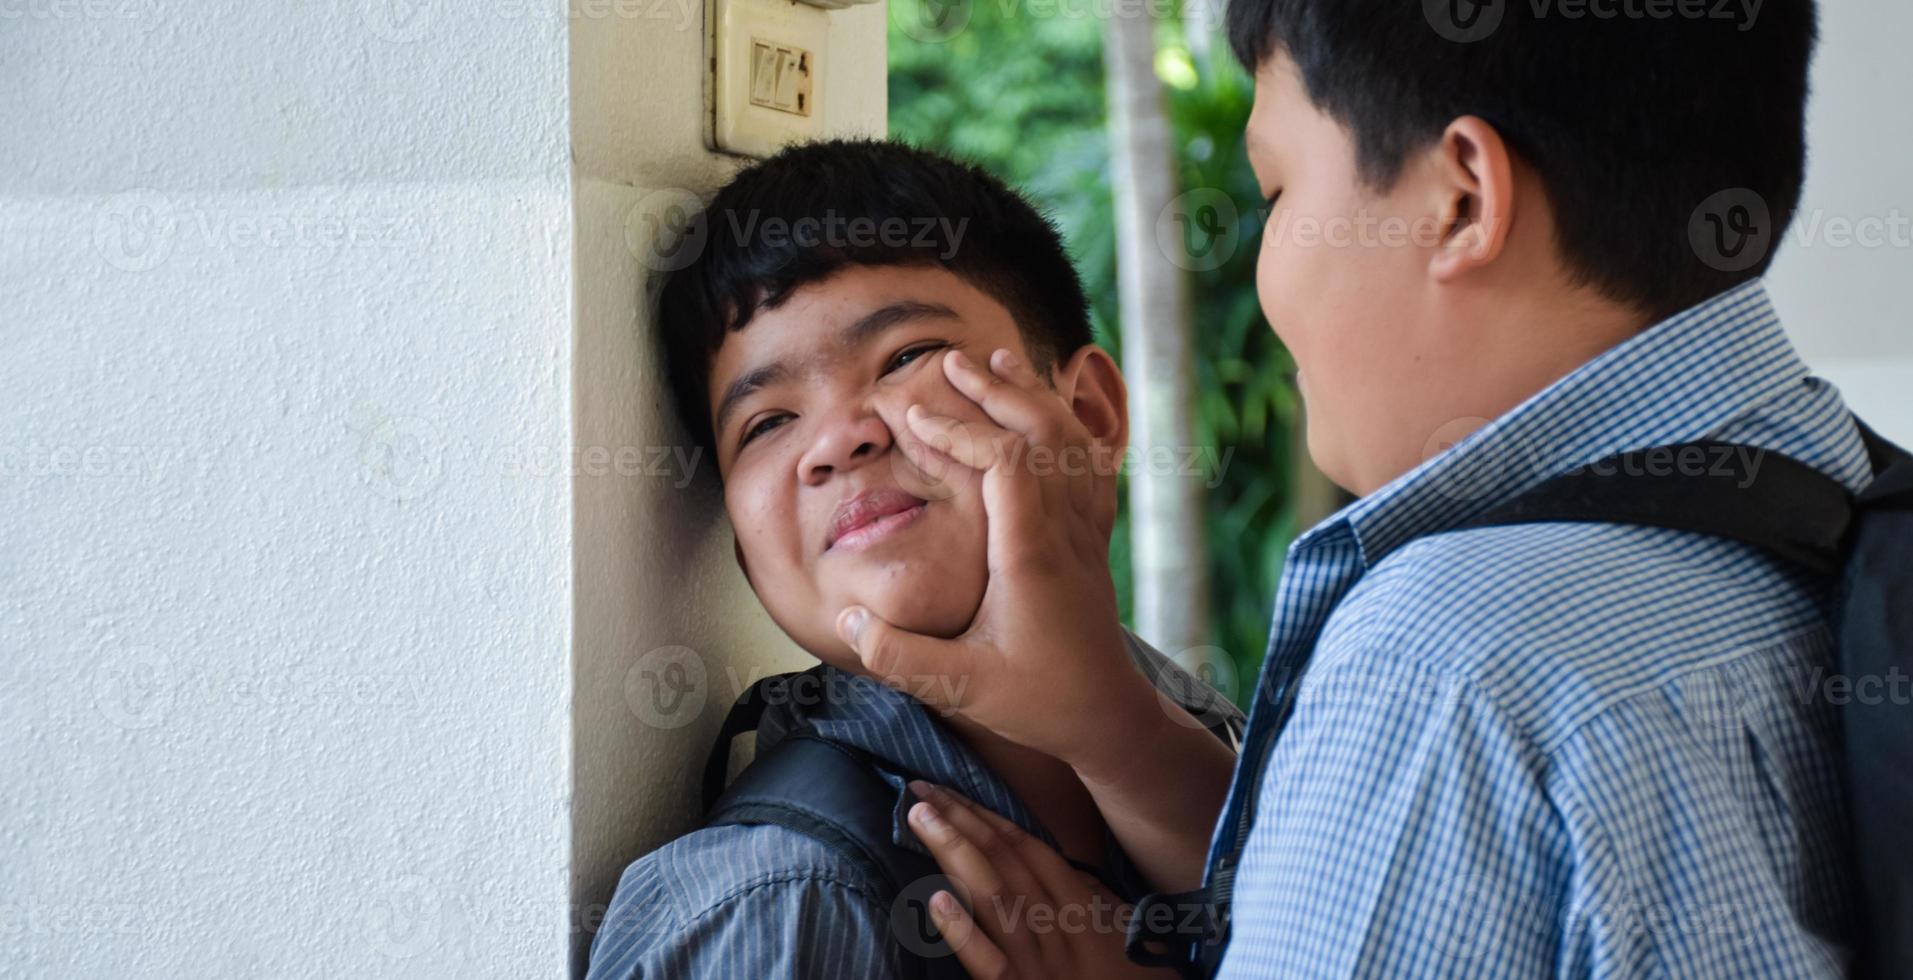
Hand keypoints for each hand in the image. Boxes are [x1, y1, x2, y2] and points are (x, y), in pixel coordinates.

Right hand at [835, 346, 1150, 776]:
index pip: (1006, 464)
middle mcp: (1066, 531)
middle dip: (995, 390)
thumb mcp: (961, 689)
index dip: (959, 433)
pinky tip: (1045, 406)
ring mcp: (1085, 530)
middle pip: (1043, 433)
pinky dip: (1065, 422)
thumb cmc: (1040, 703)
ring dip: (1031, 395)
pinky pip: (1088, 462)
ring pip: (1071, 440)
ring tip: (996, 361)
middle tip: (949, 361)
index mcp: (1033, 555)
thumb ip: (899, 656)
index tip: (914, 418)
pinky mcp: (1092, 538)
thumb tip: (846, 620)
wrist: (1109, 717)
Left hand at [907, 781, 1175, 979]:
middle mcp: (1058, 925)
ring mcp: (1039, 962)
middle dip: (961, 820)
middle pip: (1004, 861)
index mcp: (1081, 906)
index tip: (950, 790)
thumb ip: (1093, 898)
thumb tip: (1066, 866)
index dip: (987, 816)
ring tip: (920, 818)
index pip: (1027, 850)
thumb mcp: (1124, 930)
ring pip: (994, 897)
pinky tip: (935, 901)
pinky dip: (964, 932)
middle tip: (920, 789)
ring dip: (954, 852)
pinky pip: (990, 963)